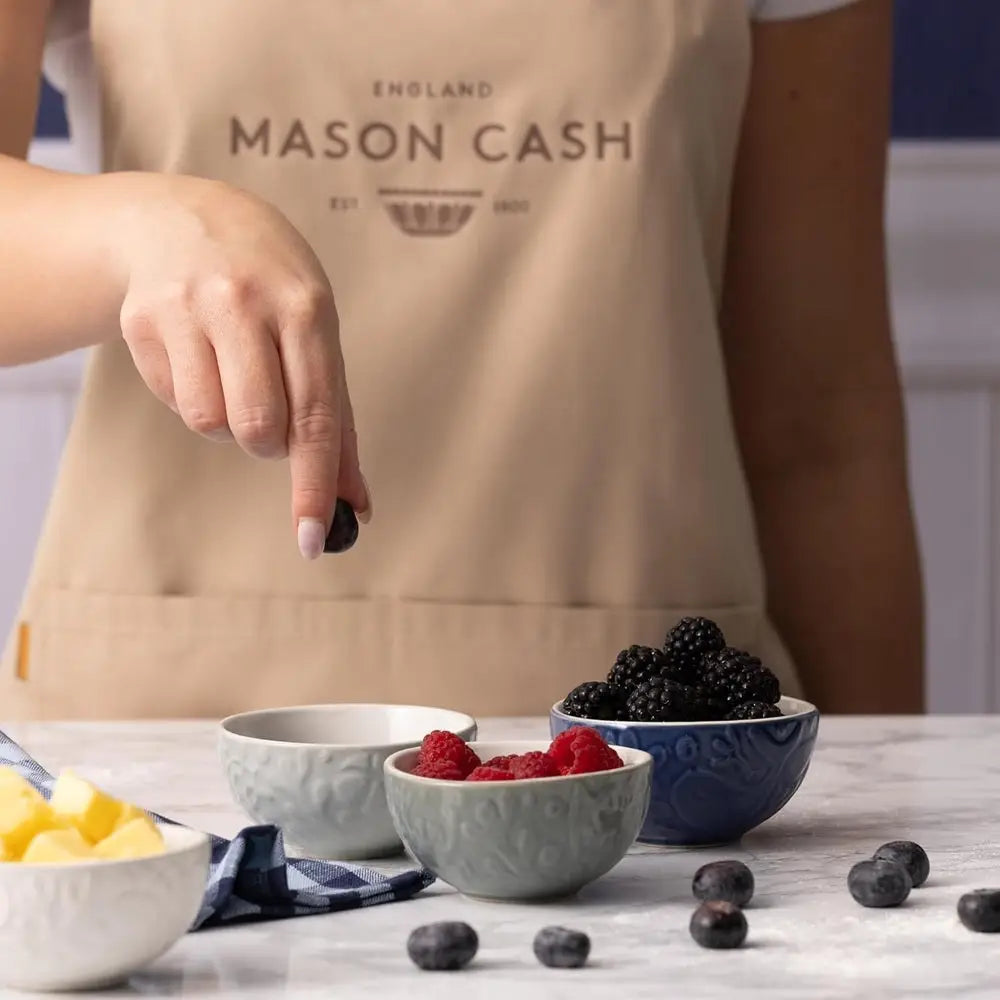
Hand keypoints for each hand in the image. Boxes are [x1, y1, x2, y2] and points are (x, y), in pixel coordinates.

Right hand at [115, 174, 369, 558]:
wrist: (184, 218)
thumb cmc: (270, 290)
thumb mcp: (315, 334)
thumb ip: (335, 422)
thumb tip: (354, 505)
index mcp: (305, 309)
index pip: (316, 414)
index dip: (315, 483)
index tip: (313, 538)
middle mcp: (245, 303)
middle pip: (257, 428)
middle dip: (267, 444)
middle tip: (271, 414)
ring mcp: (187, 307)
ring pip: (208, 422)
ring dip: (226, 421)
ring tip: (231, 372)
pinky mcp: (142, 319)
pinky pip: (173, 399)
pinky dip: (192, 396)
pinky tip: (197, 355)